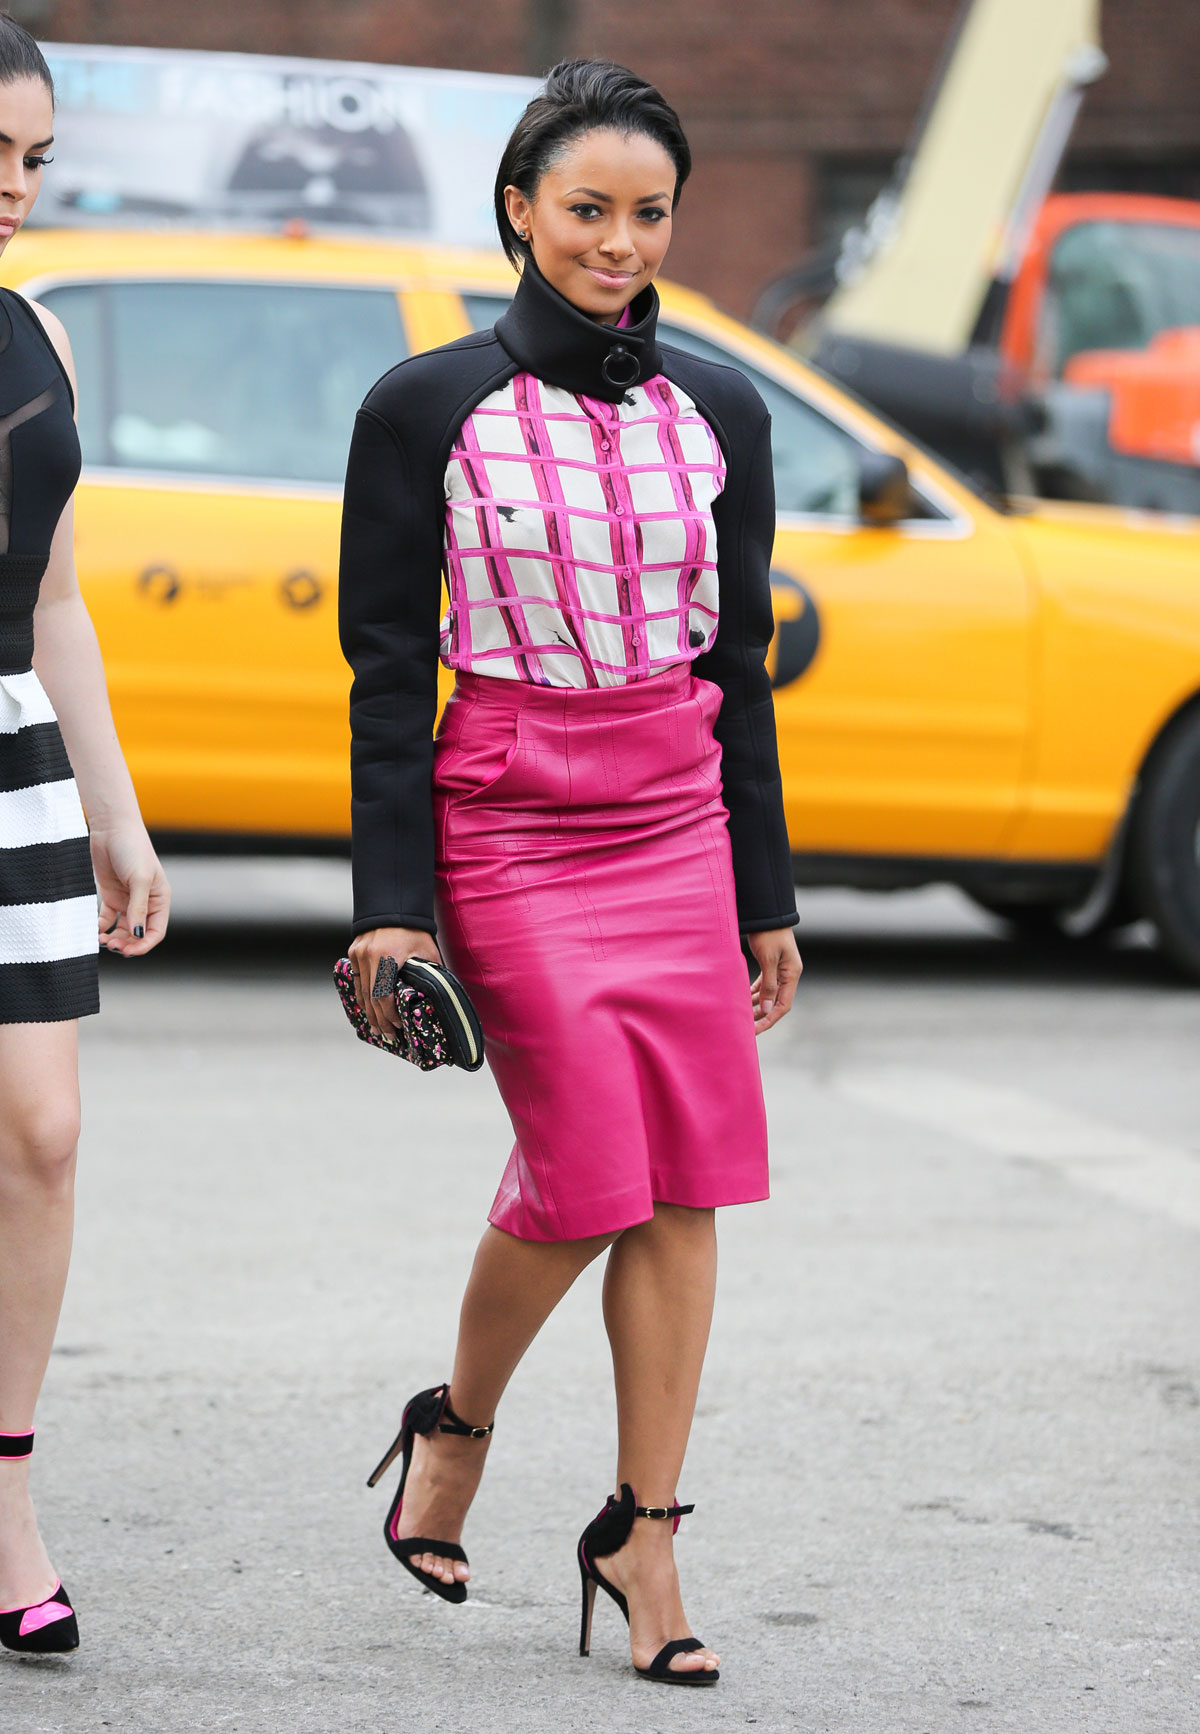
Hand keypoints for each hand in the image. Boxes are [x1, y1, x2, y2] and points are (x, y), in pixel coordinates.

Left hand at [92, 823, 169, 957]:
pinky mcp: (110, 897)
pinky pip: (107, 920)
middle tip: (111, 945)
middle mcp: (145, 903)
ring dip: (113, 938)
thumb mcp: (139, 879)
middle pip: (138, 934)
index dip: (144, 944)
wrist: (111, 829)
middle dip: (126, 943)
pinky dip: (101, 928)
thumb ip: (138, 908)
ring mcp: (127, 901)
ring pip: (122, 930)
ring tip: (101, 940)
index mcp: (159, 900)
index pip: (156, 931)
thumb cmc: (133, 849)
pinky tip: (94, 931)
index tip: (128, 951)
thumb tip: (137, 935)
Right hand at [349, 927, 440, 1039]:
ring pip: (361, 991)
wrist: (394, 906)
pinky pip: (357, 981)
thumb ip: (431, 974)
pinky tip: (367, 1010)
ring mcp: (358, 955)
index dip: (390, 1015)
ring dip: (369, 1012)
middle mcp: (369, 957)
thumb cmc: (415, 930)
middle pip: (371, 999)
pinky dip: (361, 997)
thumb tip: (441, 997)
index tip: (399, 1026)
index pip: (384, 996)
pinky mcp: (353, 953)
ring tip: (377, 1029)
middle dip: (380, 1020)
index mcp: (388, 958)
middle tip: (389, 1036)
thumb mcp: (427, 952)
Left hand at [747, 927, 801, 1034]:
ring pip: (770, 994)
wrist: (767, 913)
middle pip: (777, 1002)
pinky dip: (756, 992)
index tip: (755, 1030)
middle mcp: (789, 974)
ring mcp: (782, 969)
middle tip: (747, 1027)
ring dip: (758, 1004)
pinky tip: (745, 998)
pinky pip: (765, 984)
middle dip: (762, 1015)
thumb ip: (768, 985)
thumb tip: (765, 1010)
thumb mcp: (768, 960)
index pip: (783, 1005)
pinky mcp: (773, 964)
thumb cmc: (768, 934)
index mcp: (792, 974)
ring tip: (743, 1015)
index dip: (769, 1019)